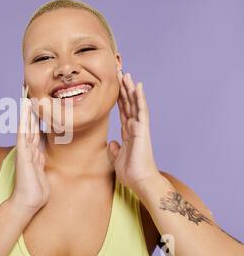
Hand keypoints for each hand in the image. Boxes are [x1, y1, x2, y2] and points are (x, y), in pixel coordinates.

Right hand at [9, 98, 49, 214]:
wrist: (28, 202)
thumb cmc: (36, 190)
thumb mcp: (42, 170)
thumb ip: (41, 159)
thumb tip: (42, 151)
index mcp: (34, 152)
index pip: (35, 130)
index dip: (37, 116)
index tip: (38, 103)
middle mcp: (28, 149)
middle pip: (30, 125)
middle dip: (31, 110)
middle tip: (30, 94)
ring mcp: (25, 151)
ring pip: (26, 127)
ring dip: (27, 112)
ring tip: (27, 97)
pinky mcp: (23, 155)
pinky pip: (23, 136)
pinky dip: (23, 124)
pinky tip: (24, 113)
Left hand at [107, 71, 159, 192]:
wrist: (140, 181)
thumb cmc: (131, 173)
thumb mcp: (117, 159)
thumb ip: (115, 150)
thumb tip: (113, 143)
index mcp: (128, 133)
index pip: (123, 111)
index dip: (119, 99)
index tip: (115, 86)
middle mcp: (134, 128)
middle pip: (128, 104)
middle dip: (124, 89)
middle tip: (119, 74)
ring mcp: (139, 127)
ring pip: (135, 104)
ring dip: (130, 89)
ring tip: (126, 75)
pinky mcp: (143, 130)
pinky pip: (141, 111)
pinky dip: (139, 98)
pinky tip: (137, 86)